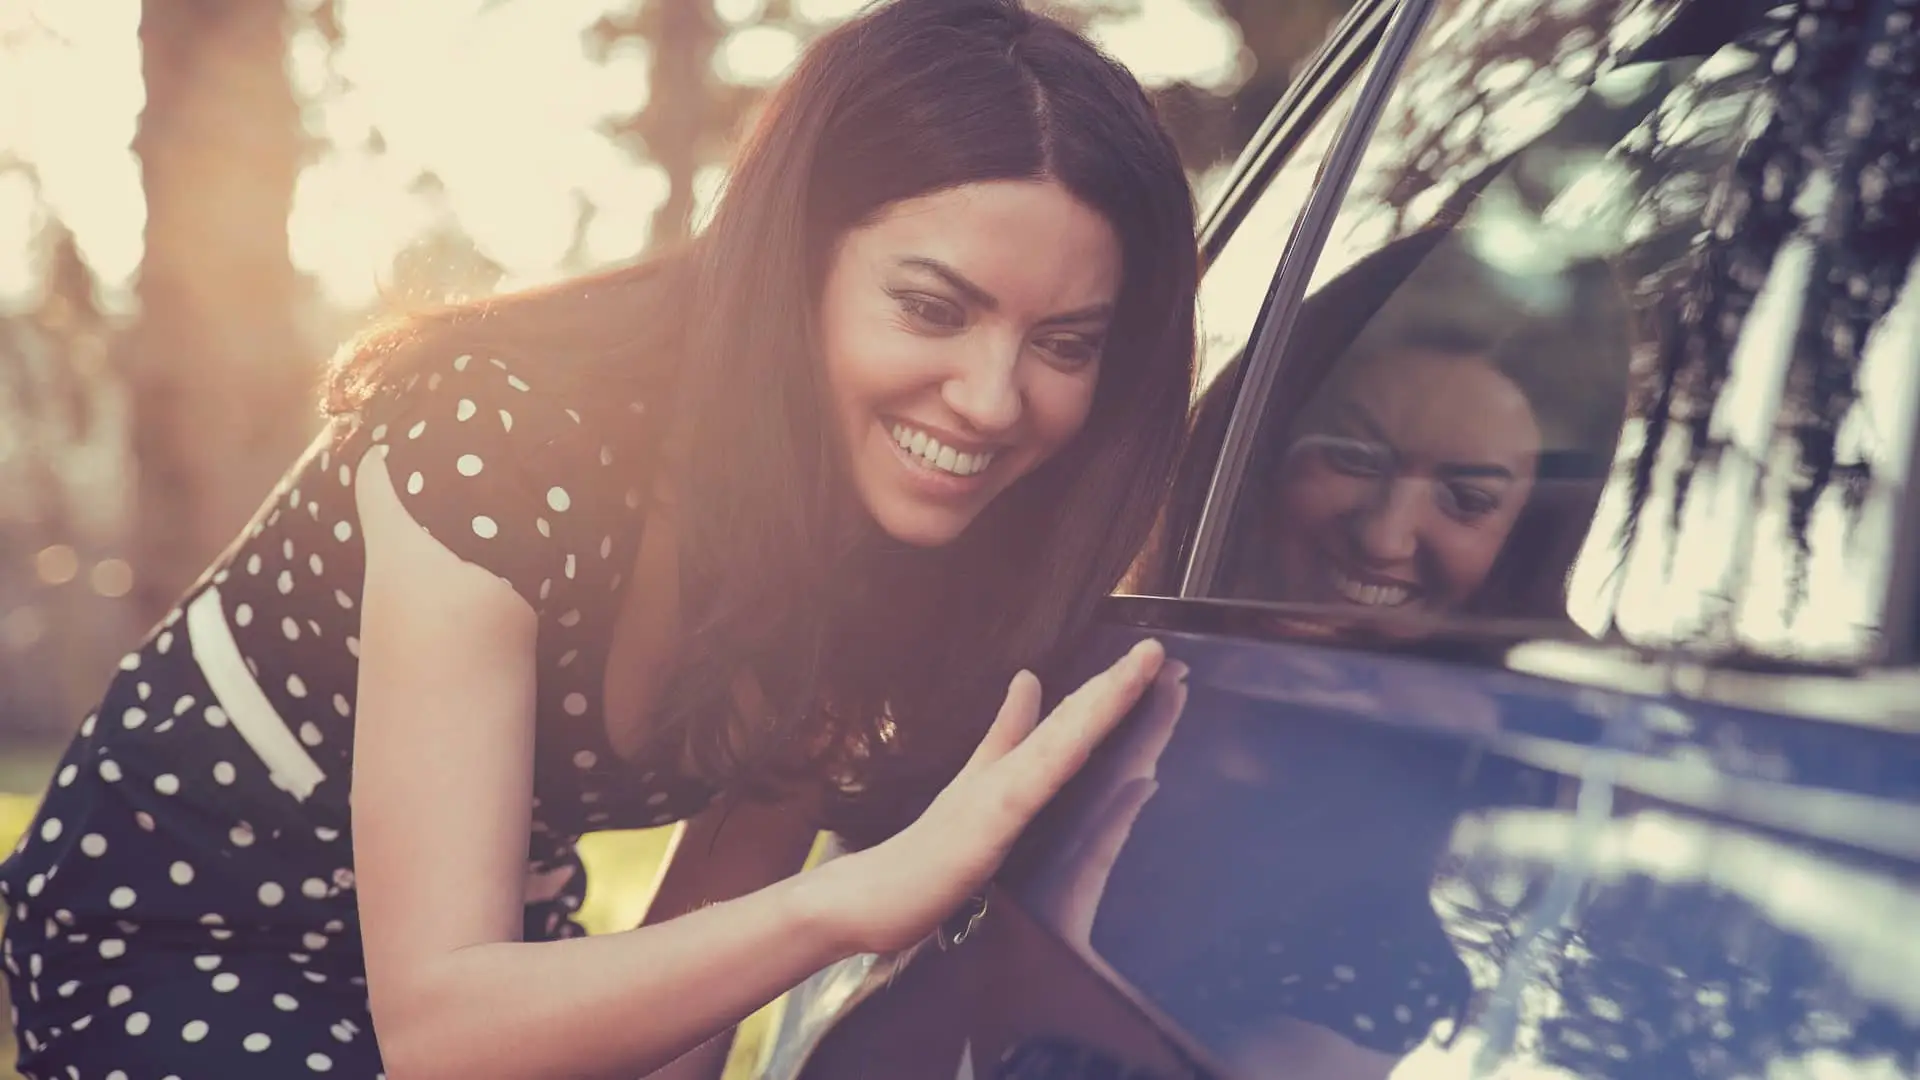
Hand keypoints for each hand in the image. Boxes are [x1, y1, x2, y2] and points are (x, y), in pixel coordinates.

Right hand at [808, 638, 1166, 955]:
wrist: (871, 894)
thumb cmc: (926, 850)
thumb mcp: (977, 783)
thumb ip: (1005, 735)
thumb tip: (1030, 681)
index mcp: (1017, 766)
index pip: (1073, 720)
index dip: (1113, 688)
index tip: (1152, 658)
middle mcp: (1013, 770)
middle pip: (1076, 721)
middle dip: (1120, 684)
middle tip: (1159, 649)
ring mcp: (1001, 791)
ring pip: (1063, 739)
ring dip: (1103, 703)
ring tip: (1139, 670)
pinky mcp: (989, 819)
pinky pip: (1033, 781)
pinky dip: (1061, 750)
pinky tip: (1087, 728)